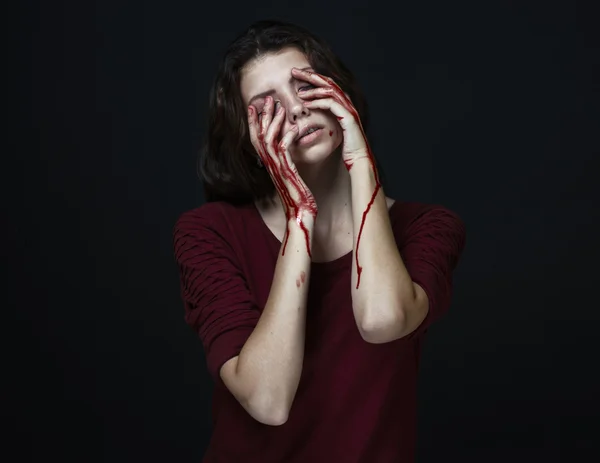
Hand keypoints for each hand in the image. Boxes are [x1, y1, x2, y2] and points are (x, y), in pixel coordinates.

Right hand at [247, 96, 317, 226]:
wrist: (300, 213)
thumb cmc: (298, 196)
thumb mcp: (289, 174)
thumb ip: (285, 161)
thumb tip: (286, 149)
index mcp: (268, 164)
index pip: (255, 139)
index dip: (253, 122)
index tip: (254, 106)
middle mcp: (269, 165)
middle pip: (259, 135)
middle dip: (261, 116)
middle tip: (266, 99)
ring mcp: (276, 168)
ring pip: (268, 140)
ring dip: (273, 122)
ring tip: (279, 106)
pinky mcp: (286, 172)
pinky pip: (284, 150)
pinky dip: (287, 137)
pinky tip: (295, 128)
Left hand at [292, 68, 375, 173]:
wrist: (358, 160)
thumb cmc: (345, 147)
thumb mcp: (333, 130)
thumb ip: (326, 120)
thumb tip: (310, 114)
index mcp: (343, 104)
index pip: (327, 85)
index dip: (312, 78)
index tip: (296, 75)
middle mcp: (347, 104)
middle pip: (328, 82)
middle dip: (310, 75)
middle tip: (294, 71)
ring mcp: (349, 109)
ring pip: (330, 90)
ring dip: (312, 88)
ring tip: (298, 89)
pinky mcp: (348, 118)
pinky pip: (332, 104)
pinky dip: (318, 102)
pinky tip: (306, 104)